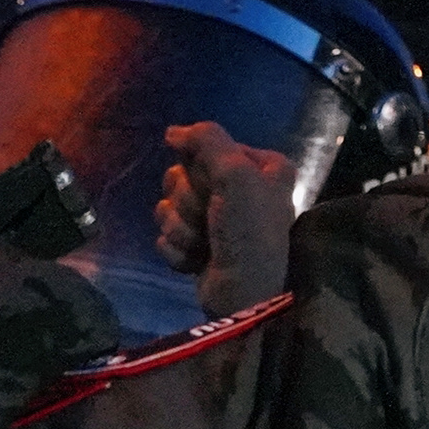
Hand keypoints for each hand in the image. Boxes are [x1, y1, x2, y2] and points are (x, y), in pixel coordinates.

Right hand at [155, 122, 298, 317]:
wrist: (245, 296)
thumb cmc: (249, 233)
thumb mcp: (237, 175)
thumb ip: (207, 140)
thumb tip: (172, 132)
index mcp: (262, 167)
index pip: (206, 146)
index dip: (201, 167)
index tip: (215, 185)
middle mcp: (242, 189)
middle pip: (182, 175)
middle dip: (187, 200)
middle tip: (210, 218)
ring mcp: (218, 219)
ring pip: (169, 205)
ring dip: (181, 227)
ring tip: (204, 244)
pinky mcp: (198, 245)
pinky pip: (166, 234)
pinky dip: (177, 249)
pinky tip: (196, 261)